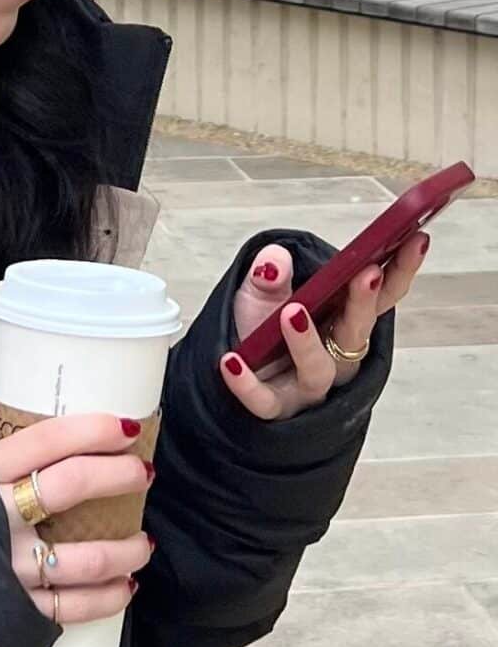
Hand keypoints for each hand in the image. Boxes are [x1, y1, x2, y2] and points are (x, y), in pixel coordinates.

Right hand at [0, 413, 152, 630]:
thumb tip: (18, 474)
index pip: (44, 441)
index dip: (91, 430)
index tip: (123, 427)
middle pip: (74, 485)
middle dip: (119, 476)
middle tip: (141, 473)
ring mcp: (8, 570)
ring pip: (89, 555)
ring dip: (126, 548)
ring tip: (142, 543)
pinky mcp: (14, 614)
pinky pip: (76, 605)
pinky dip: (109, 596)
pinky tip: (123, 588)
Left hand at [220, 234, 427, 420]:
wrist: (232, 368)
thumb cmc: (259, 329)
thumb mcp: (261, 292)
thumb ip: (270, 274)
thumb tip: (274, 260)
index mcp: (344, 319)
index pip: (383, 295)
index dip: (401, 270)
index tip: (416, 239)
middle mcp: (336, 353)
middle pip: (358, 331)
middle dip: (363, 303)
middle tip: (367, 273)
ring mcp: (308, 384)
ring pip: (319, 370)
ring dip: (307, 342)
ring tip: (292, 313)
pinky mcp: (275, 407)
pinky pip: (265, 400)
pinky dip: (247, 383)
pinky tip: (231, 362)